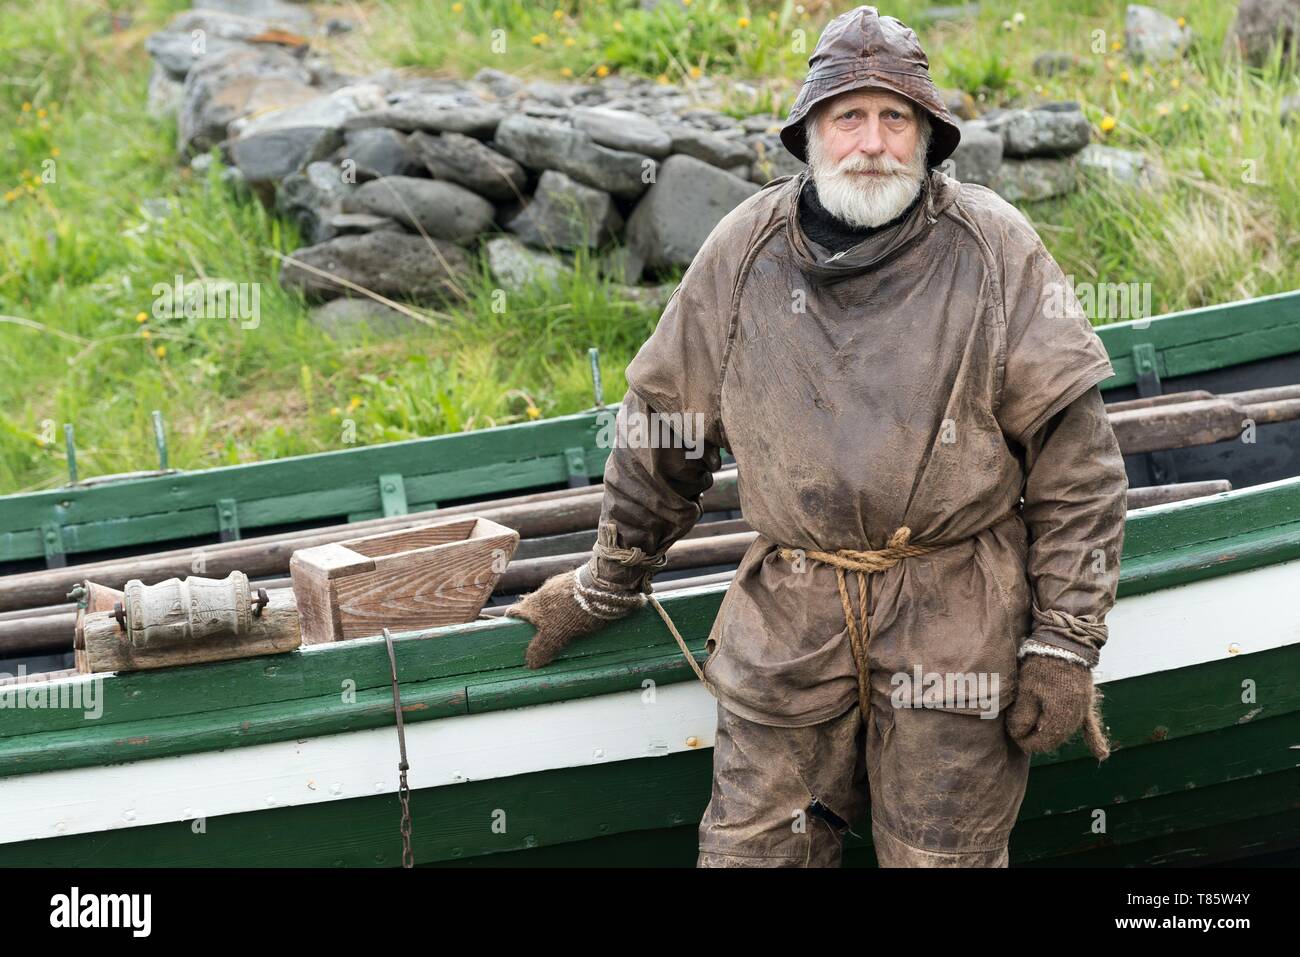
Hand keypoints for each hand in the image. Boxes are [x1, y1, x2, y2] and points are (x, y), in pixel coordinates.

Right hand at [505, 560, 644, 668]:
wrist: (601, 585)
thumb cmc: (573, 610)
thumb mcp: (555, 634)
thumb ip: (542, 647)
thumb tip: (531, 664)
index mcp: (533, 604)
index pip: (515, 611)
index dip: (513, 619)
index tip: (513, 628)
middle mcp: (544, 592)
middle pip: (534, 606)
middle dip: (537, 619)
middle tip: (544, 634)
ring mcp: (561, 584)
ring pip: (553, 601)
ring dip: (556, 612)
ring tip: (566, 626)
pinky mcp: (578, 581)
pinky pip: (570, 595)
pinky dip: (571, 605)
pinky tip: (582, 614)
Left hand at [1007, 650, 1110, 759]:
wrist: (1065, 641)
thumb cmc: (1042, 666)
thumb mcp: (1026, 691)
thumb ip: (1022, 717)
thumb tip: (1018, 734)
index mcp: (1061, 717)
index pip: (1043, 742)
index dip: (1026, 742)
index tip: (1013, 736)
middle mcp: (1076, 717)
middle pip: (1055, 738)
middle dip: (1036, 738)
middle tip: (1017, 731)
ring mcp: (1083, 709)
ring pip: (1066, 730)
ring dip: (1050, 732)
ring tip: (1033, 732)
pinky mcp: (1086, 699)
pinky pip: (1090, 723)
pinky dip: (1094, 738)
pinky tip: (1101, 754)